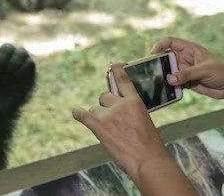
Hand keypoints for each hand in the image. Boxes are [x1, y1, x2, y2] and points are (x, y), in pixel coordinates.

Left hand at [72, 64, 168, 180]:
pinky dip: (79, 114)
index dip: (117, 71)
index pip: (123, 81)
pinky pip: (85, 116)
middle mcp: (121, 104)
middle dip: (106, 105)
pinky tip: (75, 111)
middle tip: (112, 119)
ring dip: (98, 116)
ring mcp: (110, 115)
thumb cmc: (148, 143)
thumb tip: (115, 108)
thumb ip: (130, 110)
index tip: (112, 64)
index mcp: (135, 101)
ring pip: (95, 108)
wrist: (147, 159)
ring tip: (107, 130)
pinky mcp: (100, 127)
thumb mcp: (144, 119)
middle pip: (105, 96)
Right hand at [151, 37, 223, 99]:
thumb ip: (186, 74)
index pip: (171, 42)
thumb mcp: (203, 70)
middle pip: (167, 58)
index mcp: (190, 49)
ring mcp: (185, 70)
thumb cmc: (221, 71)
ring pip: (169, 72)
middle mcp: (185, 58)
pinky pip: (174, 83)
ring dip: (164, 77)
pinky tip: (167, 91)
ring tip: (158, 83)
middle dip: (160, 64)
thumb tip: (169, 79)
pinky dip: (170, 87)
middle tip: (153, 72)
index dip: (161, 45)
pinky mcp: (186, 82)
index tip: (153, 53)